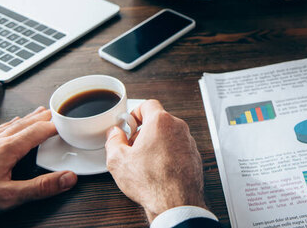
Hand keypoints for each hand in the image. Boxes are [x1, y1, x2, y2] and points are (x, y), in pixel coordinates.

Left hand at [0, 107, 76, 209]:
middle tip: (61, 114)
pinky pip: (1, 128)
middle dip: (47, 117)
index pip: (40, 130)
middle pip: (28, 122)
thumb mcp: (9, 196)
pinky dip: (13, 123)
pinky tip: (13, 123)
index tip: (71, 123)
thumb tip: (68, 178)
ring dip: (31, 118)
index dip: (58, 125)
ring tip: (42, 113)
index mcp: (9, 148)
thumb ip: (40, 187)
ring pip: (14, 123)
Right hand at [105, 100, 206, 221]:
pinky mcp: (193, 155)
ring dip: (156, 144)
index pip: (148, 104)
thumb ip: (113, 140)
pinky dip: (168, 154)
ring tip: (144, 162)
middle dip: (143, 131)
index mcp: (161, 122)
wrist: (176, 202)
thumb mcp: (118, 160)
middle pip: (158, 120)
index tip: (129, 124)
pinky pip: (177, 148)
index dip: (135, 113)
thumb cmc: (152, 181)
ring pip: (168, 135)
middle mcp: (178, 127)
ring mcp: (188, 141)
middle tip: (133, 146)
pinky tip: (157, 170)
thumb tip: (114, 134)